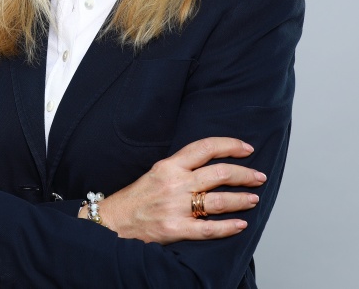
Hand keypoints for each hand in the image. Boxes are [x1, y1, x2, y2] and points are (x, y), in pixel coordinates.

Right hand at [92, 137, 265, 243]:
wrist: (114, 220)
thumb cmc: (137, 196)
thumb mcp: (157, 171)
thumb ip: (181, 167)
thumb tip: (211, 163)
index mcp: (169, 165)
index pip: (205, 147)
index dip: (230, 145)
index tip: (246, 148)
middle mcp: (175, 183)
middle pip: (218, 173)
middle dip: (244, 174)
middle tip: (258, 176)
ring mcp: (175, 206)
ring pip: (218, 200)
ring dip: (241, 199)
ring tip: (254, 198)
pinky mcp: (175, 229)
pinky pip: (208, 229)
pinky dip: (228, 227)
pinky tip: (241, 225)